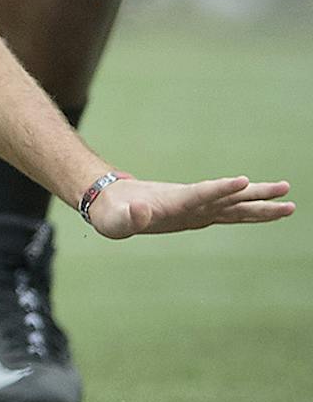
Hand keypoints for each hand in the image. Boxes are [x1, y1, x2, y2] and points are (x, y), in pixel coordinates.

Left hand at [81, 174, 291, 239]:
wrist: (111, 202)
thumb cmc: (112, 213)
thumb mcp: (114, 221)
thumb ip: (128, 217)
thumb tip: (139, 210)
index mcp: (172, 202)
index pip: (199, 193)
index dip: (219, 188)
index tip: (242, 180)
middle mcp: (189, 202)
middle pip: (227, 197)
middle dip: (256, 195)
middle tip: (285, 189)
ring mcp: (196, 208)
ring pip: (234, 204)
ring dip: (260, 203)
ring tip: (289, 200)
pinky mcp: (198, 214)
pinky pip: (229, 213)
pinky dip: (250, 212)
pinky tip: (270, 212)